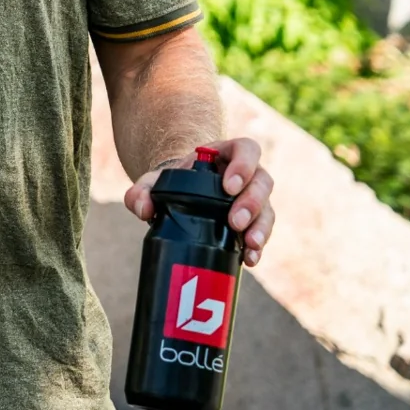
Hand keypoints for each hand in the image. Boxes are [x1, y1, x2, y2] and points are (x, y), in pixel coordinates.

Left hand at [124, 137, 274, 267]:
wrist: (181, 196)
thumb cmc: (173, 182)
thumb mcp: (153, 181)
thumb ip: (141, 191)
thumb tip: (144, 210)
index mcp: (227, 153)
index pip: (246, 150)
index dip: (243, 165)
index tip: (228, 187)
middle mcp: (248, 174)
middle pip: (262, 182)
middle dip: (252, 203)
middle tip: (235, 222)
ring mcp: (254, 198)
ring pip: (268, 209)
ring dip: (261, 227)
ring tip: (249, 244)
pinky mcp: (255, 222)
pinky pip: (263, 232)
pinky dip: (257, 246)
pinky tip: (249, 259)